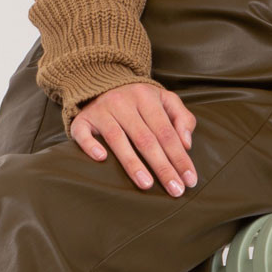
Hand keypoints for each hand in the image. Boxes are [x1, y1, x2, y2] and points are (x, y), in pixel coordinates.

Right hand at [68, 81, 198, 194]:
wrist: (101, 81)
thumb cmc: (139, 99)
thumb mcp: (165, 100)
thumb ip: (182, 118)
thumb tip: (186, 144)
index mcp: (146, 97)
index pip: (166, 132)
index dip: (179, 157)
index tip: (189, 180)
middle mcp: (123, 103)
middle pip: (145, 139)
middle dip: (162, 167)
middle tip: (175, 190)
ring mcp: (101, 110)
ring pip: (117, 139)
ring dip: (133, 163)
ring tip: (147, 185)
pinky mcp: (82, 119)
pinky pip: (83, 133)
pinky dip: (91, 145)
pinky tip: (101, 159)